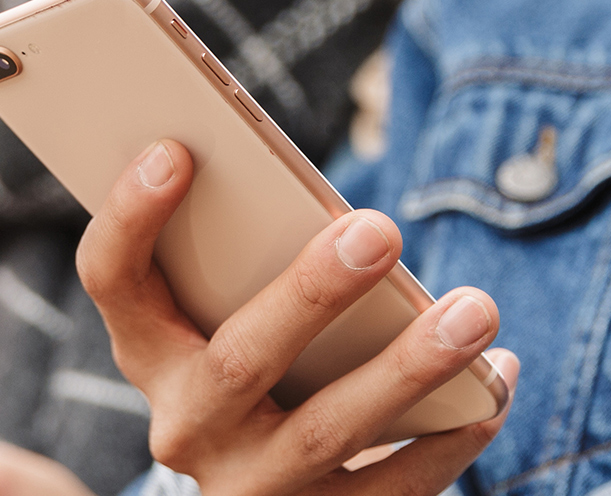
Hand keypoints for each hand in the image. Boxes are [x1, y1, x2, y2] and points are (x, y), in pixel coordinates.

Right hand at [78, 140, 517, 495]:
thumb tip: (341, 207)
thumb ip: (252, 259)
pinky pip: (393, 489)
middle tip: (381, 228)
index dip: (130, 218)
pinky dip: (455, 433)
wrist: (267, 494)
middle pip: (238, 361)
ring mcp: (253, 486)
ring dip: (410, 367)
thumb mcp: (232, 311)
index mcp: (149, 353)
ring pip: (330, 429)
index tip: (174, 150)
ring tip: (477, 309)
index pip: (112, 280)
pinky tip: (498, 380)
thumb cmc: (266, 358)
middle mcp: (187, 428)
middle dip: (312, 294)